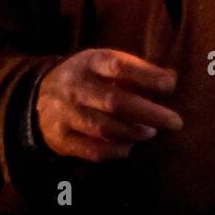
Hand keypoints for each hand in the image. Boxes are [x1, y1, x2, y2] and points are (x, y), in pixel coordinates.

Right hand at [36, 48, 182, 161]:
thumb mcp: (107, 64)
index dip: (146, 76)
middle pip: (115, 102)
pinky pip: (94, 151)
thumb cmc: (90, 78)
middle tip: (175, 122)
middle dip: (150, 113)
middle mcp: (75, 88)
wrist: (40, 96)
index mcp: (89, 63)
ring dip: (134, 133)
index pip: (118, 66)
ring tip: (151, 132)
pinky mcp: (62, 139)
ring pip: (105, 129)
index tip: (169, 86)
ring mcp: (65, 114)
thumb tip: (171, 80)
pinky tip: (129, 145)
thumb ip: (139, 71)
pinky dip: (117, 150)